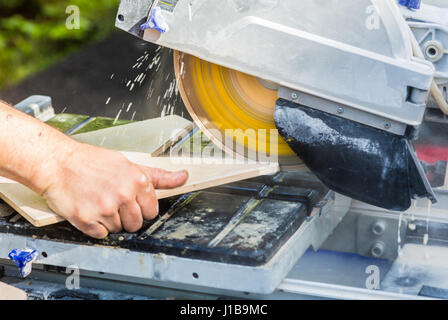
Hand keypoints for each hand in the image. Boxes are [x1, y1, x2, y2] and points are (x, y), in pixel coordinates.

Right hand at [41, 142, 187, 238]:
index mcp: (137, 181)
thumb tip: (183, 177)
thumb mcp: (128, 163)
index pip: (151, 211)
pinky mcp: (87, 220)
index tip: (131, 202)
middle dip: (127, 216)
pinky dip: (96, 227)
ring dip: (110, 221)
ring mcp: (105, 209)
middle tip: (112, 202)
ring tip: (99, 202)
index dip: (141, 208)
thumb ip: (157, 175)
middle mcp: (123, 195)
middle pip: (136, 224)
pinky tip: (90, 209)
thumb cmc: (91, 161)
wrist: (57, 163)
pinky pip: (101, 235)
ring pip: (119, 230)